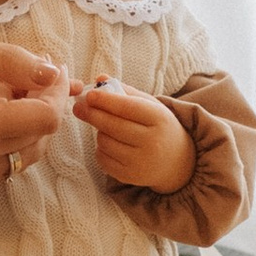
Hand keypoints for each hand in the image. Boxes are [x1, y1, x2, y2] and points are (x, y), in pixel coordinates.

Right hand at [0, 33, 66, 185]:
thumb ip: (10, 60)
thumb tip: (51, 73)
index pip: (46, 118)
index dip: (58, 91)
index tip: (53, 66)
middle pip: (41, 138)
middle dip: (48, 104)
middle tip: (38, 73)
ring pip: (27, 154)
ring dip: (33, 123)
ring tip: (19, 89)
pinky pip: (6, 162)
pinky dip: (14, 138)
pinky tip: (1, 109)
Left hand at [74, 78, 196, 193]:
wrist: (176, 162)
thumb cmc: (158, 127)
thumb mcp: (149, 106)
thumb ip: (125, 91)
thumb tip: (99, 78)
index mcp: (159, 119)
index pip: (128, 108)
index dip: (106, 101)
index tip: (89, 95)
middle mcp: (152, 142)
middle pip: (113, 126)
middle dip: (92, 114)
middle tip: (78, 107)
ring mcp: (141, 162)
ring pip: (105, 142)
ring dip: (99, 132)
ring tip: (107, 128)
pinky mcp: (130, 176)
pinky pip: (103, 159)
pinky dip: (100, 149)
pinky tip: (110, 144)